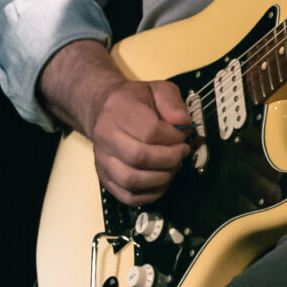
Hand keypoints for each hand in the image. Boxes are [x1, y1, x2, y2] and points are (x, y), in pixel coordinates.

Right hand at [87, 77, 192, 207]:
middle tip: (182, 152)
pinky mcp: (104, 178)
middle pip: (139, 157)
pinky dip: (150, 194)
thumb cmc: (136, 101)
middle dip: (170, 159)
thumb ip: (172, 102)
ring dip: (161, 178)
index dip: (173, 137)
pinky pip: (128, 196)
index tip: (184, 135)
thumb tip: (183, 123)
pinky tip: (162, 180)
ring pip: (132, 180)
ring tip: (173, 166)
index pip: (149, 131)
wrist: (105, 111)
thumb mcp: (157, 89)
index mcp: (118, 110)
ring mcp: (102, 160)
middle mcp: (105, 136)